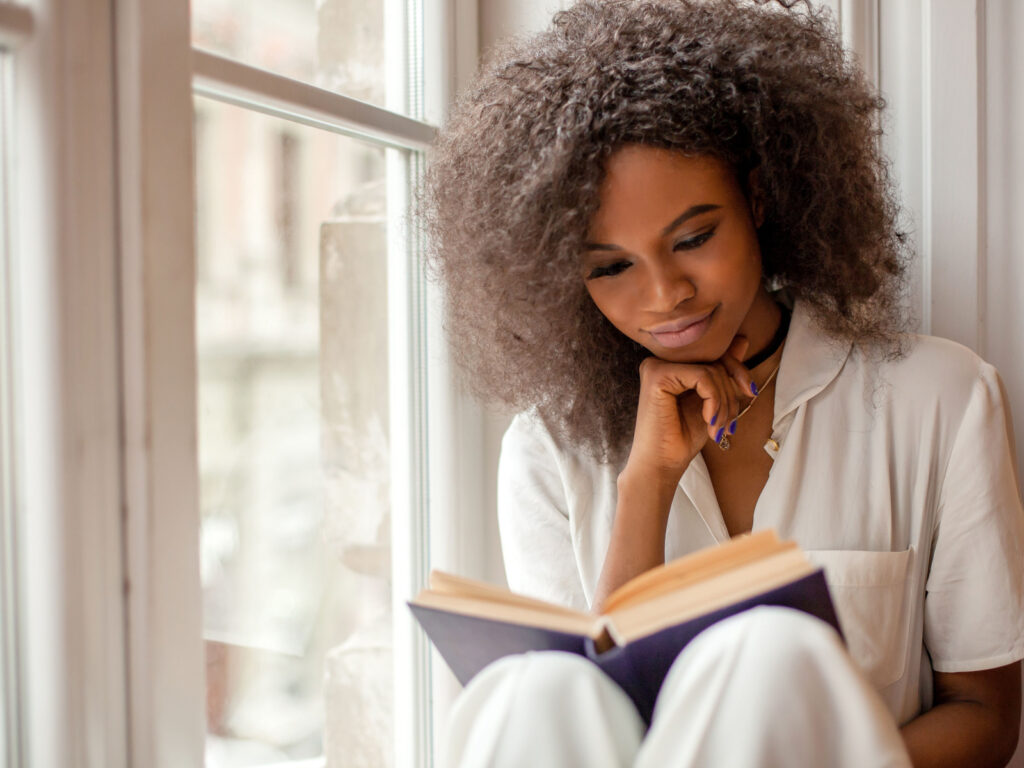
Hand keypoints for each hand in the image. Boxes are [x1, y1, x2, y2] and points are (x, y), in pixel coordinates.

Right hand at [622, 335, 753, 484]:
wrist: (661, 465)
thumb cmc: (682, 438)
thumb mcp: (712, 401)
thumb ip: (723, 372)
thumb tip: (742, 339)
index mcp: (672, 365)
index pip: (714, 354)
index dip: (738, 371)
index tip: (750, 394)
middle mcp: (661, 361)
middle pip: (715, 360)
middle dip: (732, 393)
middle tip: (730, 424)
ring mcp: (656, 366)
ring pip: (711, 370)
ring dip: (725, 404)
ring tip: (719, 429)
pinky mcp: (657, 375)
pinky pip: (702, 377)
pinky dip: (715, 401)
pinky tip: (709, 421)